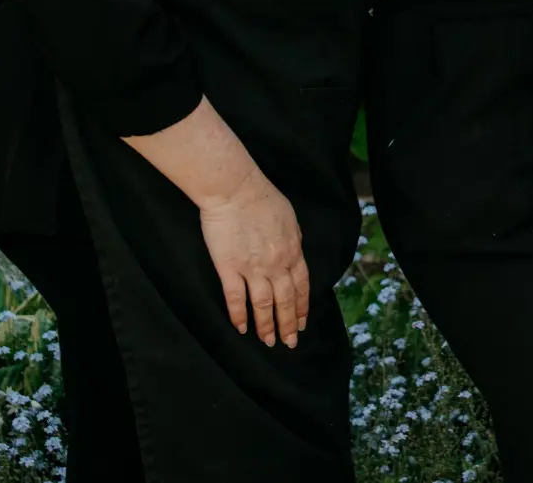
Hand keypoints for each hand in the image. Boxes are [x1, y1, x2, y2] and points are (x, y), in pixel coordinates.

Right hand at [197, 171, 309, 347]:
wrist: (235, 190)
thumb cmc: (262, 198)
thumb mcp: (290, 219)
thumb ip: (293, 241)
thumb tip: (295, 254)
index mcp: (293, 251)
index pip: (302, 285)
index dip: (302, 306)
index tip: (303, 323)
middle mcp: (277, 264)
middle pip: (286, 300)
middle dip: (289, 324)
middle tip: (290, 343)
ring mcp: (253, 268)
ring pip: (263, 304)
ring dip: (267, 326)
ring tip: (269, 342)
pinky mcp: (229, 268)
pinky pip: (236, 298)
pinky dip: (239, 315)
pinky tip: (241, 328)